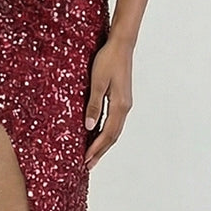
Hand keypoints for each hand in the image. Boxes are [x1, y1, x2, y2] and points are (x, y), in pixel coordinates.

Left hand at [83, 36, 132, 169]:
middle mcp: (124, 108)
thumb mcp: (97, 82)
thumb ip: (94, 105)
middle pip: (113, 136)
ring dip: (104, 144)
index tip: (86, 160)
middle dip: (100, 151)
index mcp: (119, 105)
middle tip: (88, 165)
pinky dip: (106, 132)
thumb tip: (89, 127)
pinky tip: (98, 135)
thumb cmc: (108, 60)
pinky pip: (114, 121)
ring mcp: (124, 104)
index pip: (107, 134)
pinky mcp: (121, 99)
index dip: (96, 148)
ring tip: (93, 155)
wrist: (121, 45)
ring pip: (114, 130)